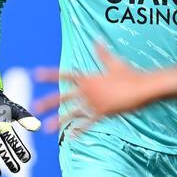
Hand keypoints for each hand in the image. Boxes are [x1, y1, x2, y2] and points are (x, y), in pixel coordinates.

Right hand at [0, 90, 38, 176]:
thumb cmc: (5, 106)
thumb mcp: (16, 110)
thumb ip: (26, 119)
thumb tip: (38, 128)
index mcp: (2, 123)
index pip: (12, 139)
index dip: (19, 149)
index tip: (27, 159)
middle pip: (0, 148)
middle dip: (8, 159)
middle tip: (16, 170)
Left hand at [34, 44, 154, 133]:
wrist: (142, 88)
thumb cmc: (130, 74)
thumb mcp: (115, 63)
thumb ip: (103, 53)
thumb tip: (97, 39)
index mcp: (88, 78)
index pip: (66, 75)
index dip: (50, 74)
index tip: (36, 74)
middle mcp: (88, 91)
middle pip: (64, 96)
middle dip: (48, 102)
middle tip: (33, 107)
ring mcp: (95, 103)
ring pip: (73, 113)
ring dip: (59, 121)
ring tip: (46, 128)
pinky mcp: (103, 113)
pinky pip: (89, 123)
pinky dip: (80, 131)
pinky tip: (70, 137)